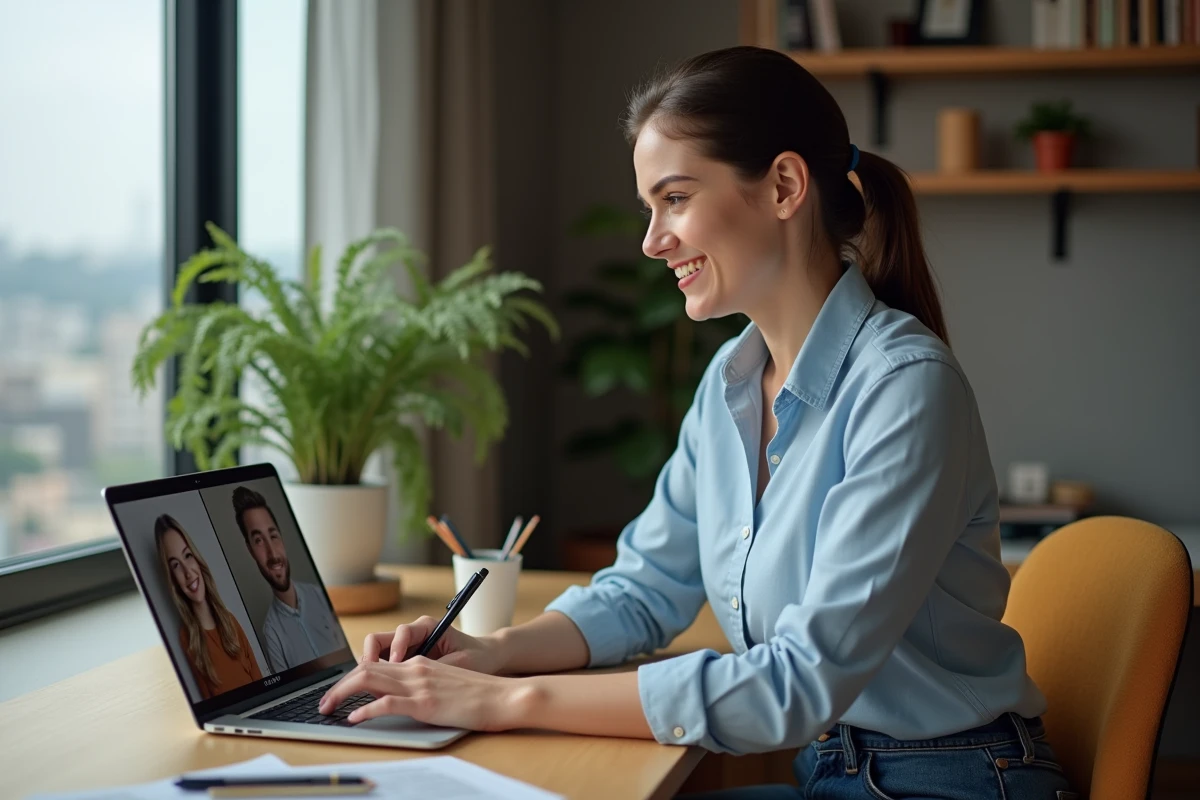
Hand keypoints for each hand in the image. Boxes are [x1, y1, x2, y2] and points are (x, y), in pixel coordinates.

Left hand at [318, 657, 535, 730]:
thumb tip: (404, 699)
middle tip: (324, 703)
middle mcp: (416, 668)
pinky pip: (386, 702)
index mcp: (420, 663)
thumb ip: (425, 685)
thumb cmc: (481, 695)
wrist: (504, 695)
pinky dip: (365, 710)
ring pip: (369, 680)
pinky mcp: (425, 702)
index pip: (377, 664)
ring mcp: (419, 684)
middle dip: (339, 685)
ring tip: (328, 708)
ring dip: (342, 694)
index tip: (339, 692)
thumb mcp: (447, 683)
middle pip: (365, 669)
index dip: (352, 677)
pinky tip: (354, 719)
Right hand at [359, 616, 507, 674]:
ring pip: (377, 653)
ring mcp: (407, 647)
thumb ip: (439, 668)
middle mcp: (413, 634)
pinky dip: (377, 677)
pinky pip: (384, 666)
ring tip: (365, 688)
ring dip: (369, 669)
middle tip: (365, 678)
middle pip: (378, 640)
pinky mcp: (406, 661)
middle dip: (369, 658)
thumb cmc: (477, 656)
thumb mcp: (461, 662)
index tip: (396, 664)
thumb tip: (419, 678)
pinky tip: (376, 693)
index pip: (402, 632)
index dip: (396, 649)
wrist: (487, 657)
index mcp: (427, 626)